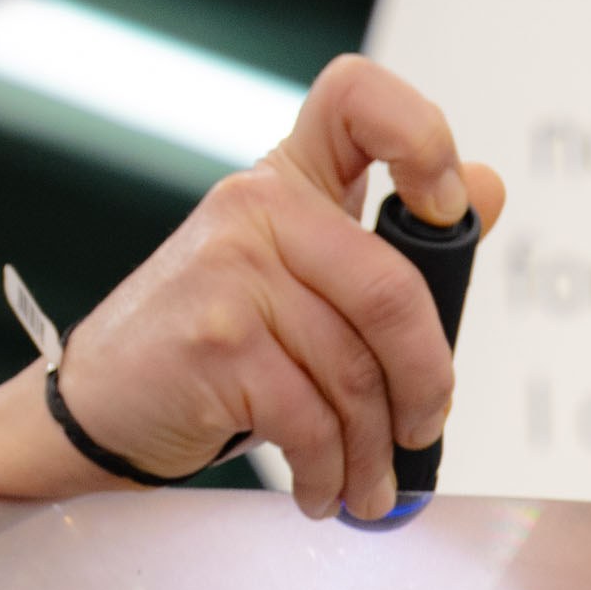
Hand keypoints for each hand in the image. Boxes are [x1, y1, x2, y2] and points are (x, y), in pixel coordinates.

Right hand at [30, 56, 504, 519]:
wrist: (102, 403)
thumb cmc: (211, 348)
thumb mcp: (301, 282)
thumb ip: (387, 246)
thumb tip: (488, 190)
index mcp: (288, 179)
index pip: (358, 99)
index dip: (423, 139)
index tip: (446, 210)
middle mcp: (258, 205)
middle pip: (393, 290)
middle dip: (426, 382)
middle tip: (423, 432)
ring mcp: (232, 268)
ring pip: (354, 371)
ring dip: (372, 452)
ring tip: (366, 488)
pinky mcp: (216, 338)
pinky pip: (310, 418)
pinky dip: (329, 472)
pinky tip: (321, 490)